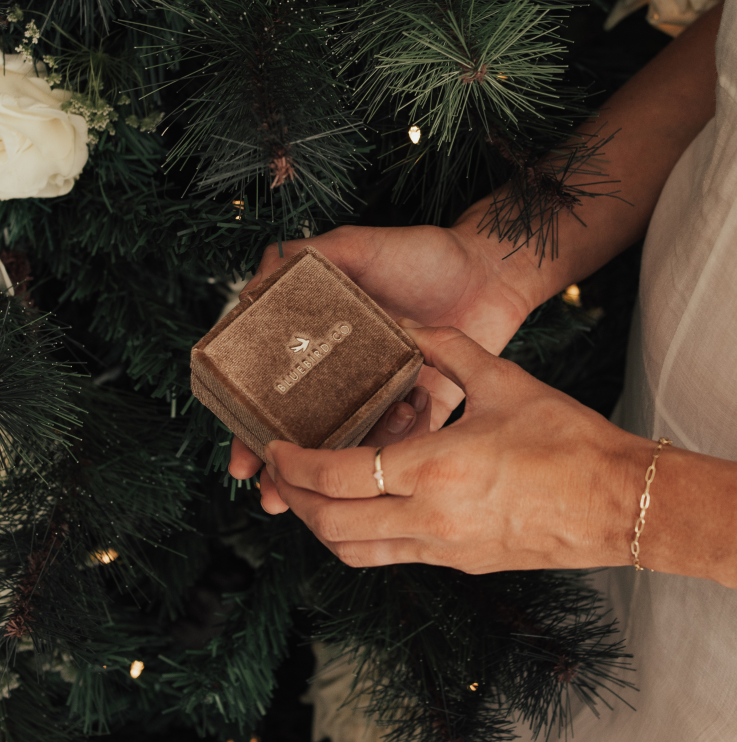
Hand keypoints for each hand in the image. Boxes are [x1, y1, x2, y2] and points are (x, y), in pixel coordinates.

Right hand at [229, 221, 537, 494]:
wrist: (489, 270)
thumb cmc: (422, 253)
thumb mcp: (358, 246)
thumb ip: (307, 256)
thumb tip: (250, 288)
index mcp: (322, 344)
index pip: (274, 393)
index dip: (253, 426)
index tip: (242, 458)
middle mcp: (348, 378)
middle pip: (305, 433)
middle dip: (286, 470)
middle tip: (272, 495)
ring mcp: (384, 398)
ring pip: (350, 448)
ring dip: (334, 476)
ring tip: (320, 495)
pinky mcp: (424, 410)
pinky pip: (406, 444)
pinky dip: (395, 452)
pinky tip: (397, 428)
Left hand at [247, 323, 651, 572]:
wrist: (618, 501)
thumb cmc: (568, 438)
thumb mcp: (503, 380)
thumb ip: (447, 348)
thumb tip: (404, 324)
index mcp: (434, 470)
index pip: (338, 477)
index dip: (295, 465)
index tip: (273, 448)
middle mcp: (430, 519)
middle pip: (332, 525)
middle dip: (295, 499)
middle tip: (278, 472)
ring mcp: (444, 549)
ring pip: (355, 552)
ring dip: (321, 525)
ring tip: (309, 493)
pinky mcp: (460, 563)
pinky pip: (390, 557)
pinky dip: (359, 537)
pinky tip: (361, 507)